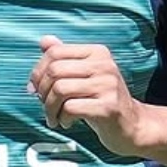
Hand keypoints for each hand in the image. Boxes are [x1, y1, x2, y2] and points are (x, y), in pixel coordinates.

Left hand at [26, 35, 144, 156]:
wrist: (131, 125)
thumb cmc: (101, 100)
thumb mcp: (84, 75)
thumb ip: (65, 58)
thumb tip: (44, 41)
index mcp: (97, 52)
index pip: (54, 52)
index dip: (38, 72)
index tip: (35, 89)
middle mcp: (104, 64)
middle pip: (54, 71)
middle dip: (42, 92)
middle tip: (45, 106)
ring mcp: (108, 85)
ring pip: (60, 90)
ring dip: (49, 108)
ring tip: (54, 117)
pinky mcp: (108, 106)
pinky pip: (71, 108)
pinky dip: (62, 118)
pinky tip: (66, 123)